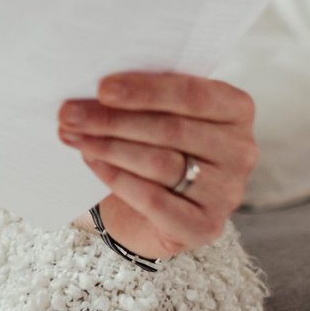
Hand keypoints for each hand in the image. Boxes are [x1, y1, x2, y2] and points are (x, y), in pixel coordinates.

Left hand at [58, 72, 257, 259]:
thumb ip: (142, 96)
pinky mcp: (206, 226)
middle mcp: (241, 150)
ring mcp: (228, 192)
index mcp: (236, 109)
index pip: (192, 94)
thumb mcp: (155, 112)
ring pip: (160, 162)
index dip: (145, 91)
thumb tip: (95, 84)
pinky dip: (117, 178)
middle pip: (171, 129)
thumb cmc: (153, 143)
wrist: (150, 206)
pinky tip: (91, 161)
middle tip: (68, 114)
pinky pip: (155, 200)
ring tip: (71, 135)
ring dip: (108, 146)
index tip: (101, 88)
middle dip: (112, 120)